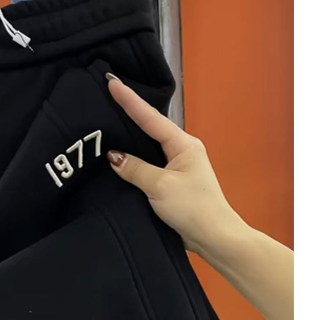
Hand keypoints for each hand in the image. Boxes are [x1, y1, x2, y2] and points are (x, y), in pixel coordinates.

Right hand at [105, 74, 240, 256]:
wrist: (214, 238)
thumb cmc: (193, 208)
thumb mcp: (160, 186)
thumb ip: (135, 169)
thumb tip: (113, 155)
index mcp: (183, 144)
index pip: (151, 118)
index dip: (130, 100)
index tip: (111, 82)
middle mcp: (181, 151)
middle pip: (150, 129)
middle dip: (129, 115)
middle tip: (105, 98)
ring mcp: (177, 168)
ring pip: (148, 149)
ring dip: (130, 140)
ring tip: (107, 125)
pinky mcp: (171, 185)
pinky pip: (148, 167)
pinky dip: (134, 162)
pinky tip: (119, 161)